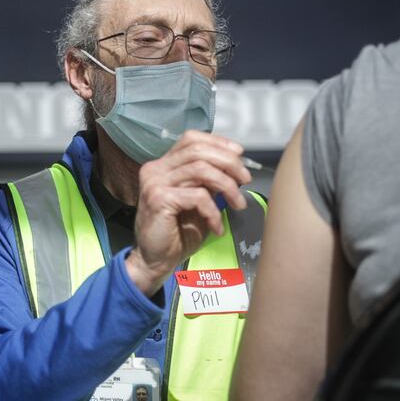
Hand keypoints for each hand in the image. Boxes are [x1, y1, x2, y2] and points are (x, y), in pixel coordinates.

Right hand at [125, 130, 252, 295]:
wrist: (154, 260)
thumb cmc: (176, 233)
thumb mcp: (197, 200)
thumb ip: (208, 181)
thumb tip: (233, 167)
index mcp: (163, 165)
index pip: (190, 139)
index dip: (217, 142)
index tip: (239, 154)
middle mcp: (155, 169)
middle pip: (198, 151)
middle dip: (228, 162)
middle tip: (245, 179)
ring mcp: (155, 183)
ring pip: (201, 169)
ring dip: (227, 186)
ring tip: (238, 204)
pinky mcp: (159, 199)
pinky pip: (198, 196)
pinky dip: (214, 211)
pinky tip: (217, 226)